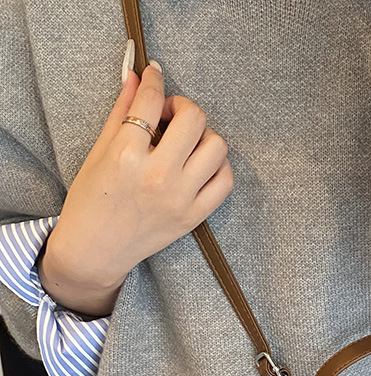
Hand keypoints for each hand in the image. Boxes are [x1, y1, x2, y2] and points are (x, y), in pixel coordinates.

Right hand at [45, 49, 233, 293]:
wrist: (97, 249)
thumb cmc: (91, 200)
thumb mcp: (98, 151)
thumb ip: (121, 112)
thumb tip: (137, 76)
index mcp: (126, 156)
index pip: (151, 102)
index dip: (155, 81)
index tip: (156, 77)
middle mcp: (158, 176)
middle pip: (194, 119)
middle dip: (183, 107)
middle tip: (170, 115)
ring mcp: (181, 198)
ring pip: (217, 147)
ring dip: (204, 135)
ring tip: (186, 142)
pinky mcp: (195, 216)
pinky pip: (225, 181)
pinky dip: (219, 166)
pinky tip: (200, 164)